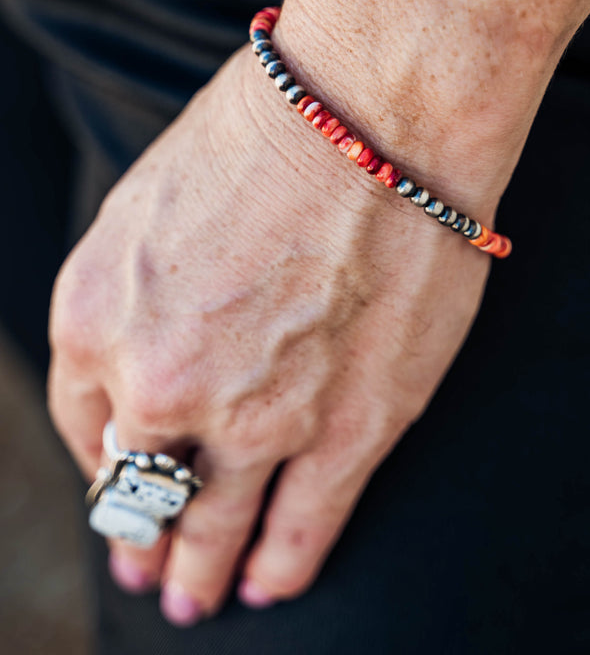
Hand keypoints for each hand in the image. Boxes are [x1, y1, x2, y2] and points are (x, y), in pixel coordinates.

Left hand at [48, 44, 490, 624]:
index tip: (120, 479)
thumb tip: (146, 355)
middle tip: (145, 569)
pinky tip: (267, 586)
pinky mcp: (348, 429)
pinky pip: (304, 525)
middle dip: (139, 536)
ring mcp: (258, 417)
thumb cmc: (264, 137)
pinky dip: (281, 564)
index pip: (86, 425)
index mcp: (99, 320)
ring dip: (200, 570)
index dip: (105, 460)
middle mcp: (165, 384)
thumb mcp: (149, 207)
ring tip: (197, 599)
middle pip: (140, 490)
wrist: (371, 122)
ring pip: (215, 526)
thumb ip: (133, 299)